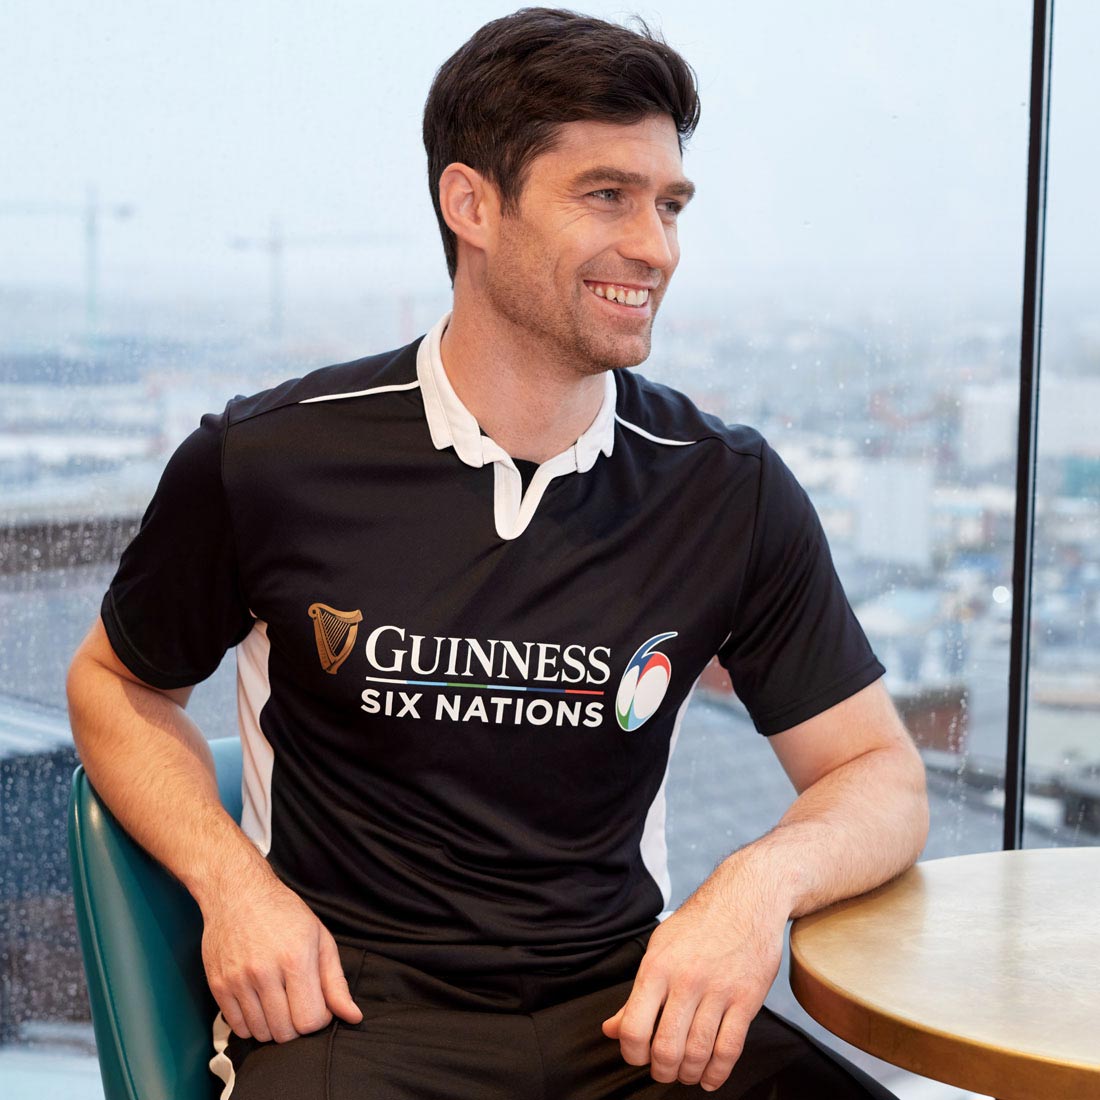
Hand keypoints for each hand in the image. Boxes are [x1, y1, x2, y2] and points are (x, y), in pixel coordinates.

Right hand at [200, 867, 362, 1043]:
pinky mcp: (218, 986)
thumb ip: (336, 982)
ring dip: (274, 1027)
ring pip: (261, 1033)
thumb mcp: (320, 939)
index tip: (317, 1004)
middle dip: (297, 1025)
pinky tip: (260, 1003)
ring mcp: (238, 980)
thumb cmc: (284, 913)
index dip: (319, 1019)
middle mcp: (265, 972)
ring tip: (279, 1002)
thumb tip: (353, 1016)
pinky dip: (252, 1024)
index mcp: (296, 958)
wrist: (238, 893)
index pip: (310, 1020)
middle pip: (285, 1032)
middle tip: (298, 1004)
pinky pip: (238, 1027)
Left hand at [601, 888, 785, 1090]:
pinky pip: (730, 1049)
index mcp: (657, 967)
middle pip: (667, 1048)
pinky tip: (710, 1077)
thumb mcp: (659, 948)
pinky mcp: (747, 999)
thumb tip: (610, 1029)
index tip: (638, 1056)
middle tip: (663, 1070)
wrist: (745, 898)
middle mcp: (686, 980)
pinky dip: (718, 1073)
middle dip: (662, 1070)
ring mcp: (719, 990)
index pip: (634, 1028)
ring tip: (685, 1073)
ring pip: (698, 1053)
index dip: (632, 1054)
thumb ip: (636, 994)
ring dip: (688, 1073)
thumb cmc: (698, 924)